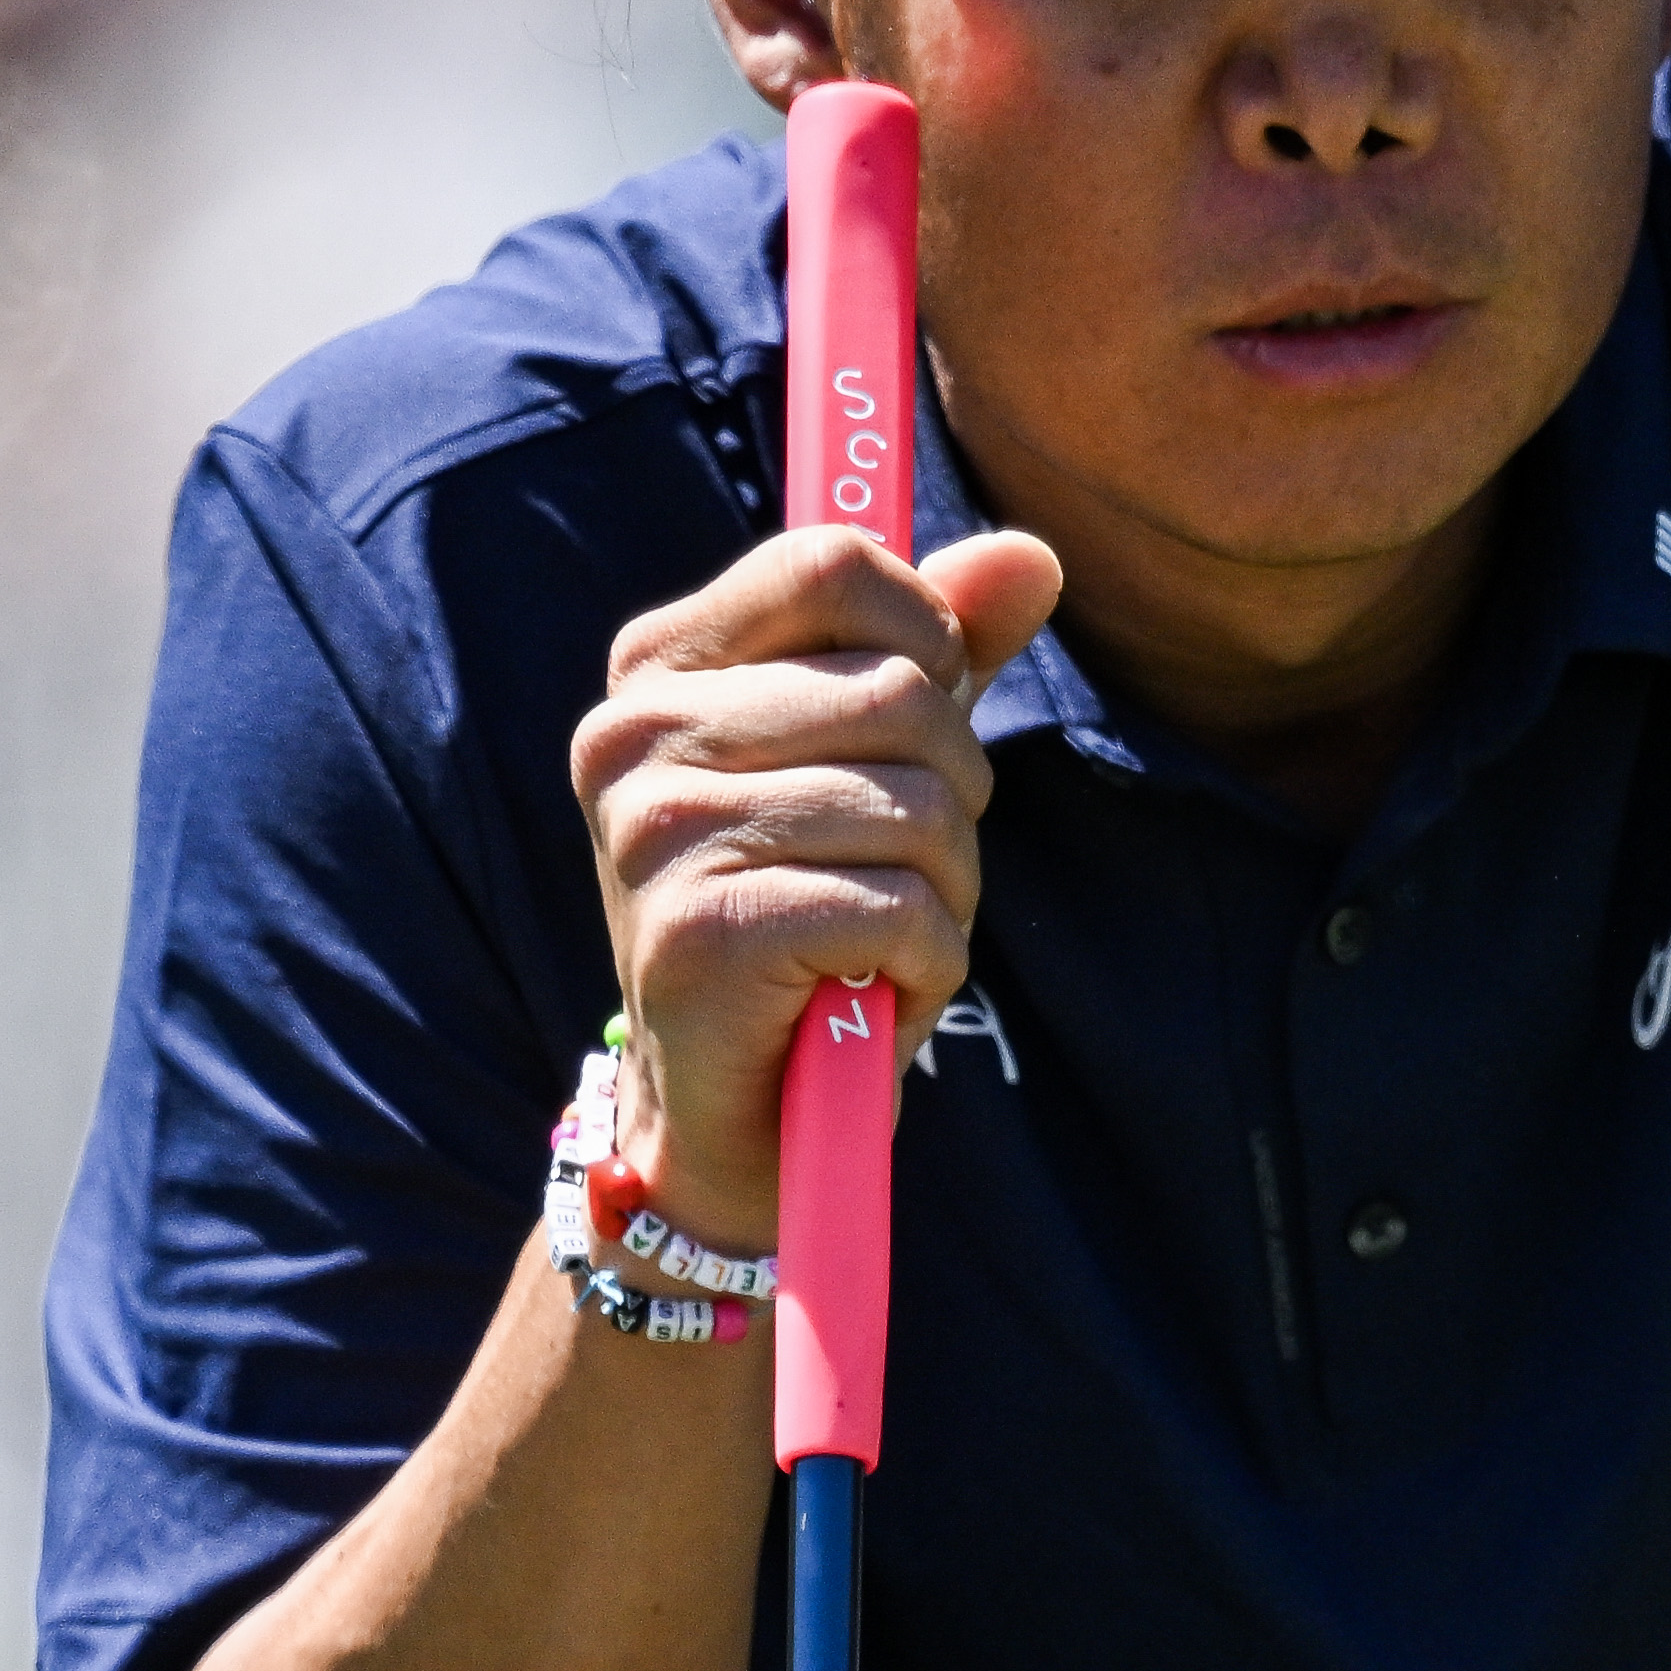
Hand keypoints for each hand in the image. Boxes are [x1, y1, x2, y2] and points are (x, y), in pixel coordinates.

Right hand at [566, 521, 1066, 1246]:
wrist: (735, 1117)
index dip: (923, 633)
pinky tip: (871, 994)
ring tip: (882, 940)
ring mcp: (659, 833)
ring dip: (946, 890)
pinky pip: (902, 909)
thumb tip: (1035, 553)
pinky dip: (927, 964)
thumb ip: (939, 654)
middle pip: (899, 691)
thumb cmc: (807, 922)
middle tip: (899, 868)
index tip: (922, 713)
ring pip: (915, 806)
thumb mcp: (869, 765)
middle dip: (952, 792)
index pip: (834, 562)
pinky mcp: (702, 935)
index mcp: (660, 667)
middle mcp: (636, 735)